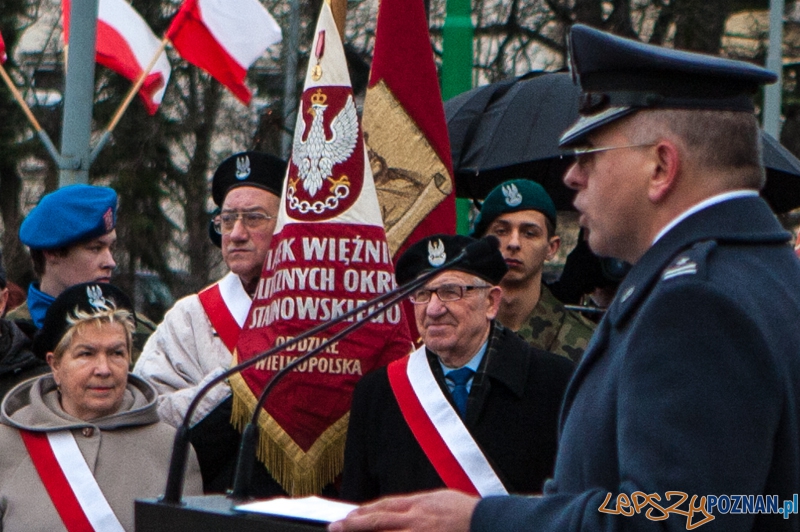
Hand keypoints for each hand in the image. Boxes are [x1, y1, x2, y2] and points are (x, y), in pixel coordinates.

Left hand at [329, 489, 478, 531]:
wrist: (487, 521)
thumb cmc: (466, 511)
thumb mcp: (440, 499)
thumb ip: (420, 505)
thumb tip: (403, 510)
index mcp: (419, 503)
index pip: (384, 506)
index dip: (364, 511)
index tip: (348, 516)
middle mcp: (415, 518)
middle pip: (379, 519)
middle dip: (354, 524)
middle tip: (335, 528)